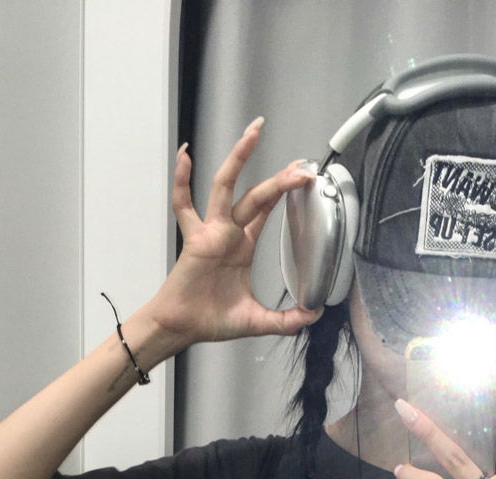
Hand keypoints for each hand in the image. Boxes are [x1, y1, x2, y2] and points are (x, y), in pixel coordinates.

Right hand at [147, 118, 322, 345]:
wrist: (183, 328)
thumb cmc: (212, 321)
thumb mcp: (258, 321)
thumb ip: (286, 319)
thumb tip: (314, 315)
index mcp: (242, 246)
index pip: (266, 210)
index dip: (283, 191)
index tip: (303, 175)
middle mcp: (228, 233)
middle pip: (255, 195)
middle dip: (278, 178)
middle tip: (301, 163)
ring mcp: (211, 232)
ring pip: (224, 186)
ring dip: (238, 159)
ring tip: (253, 133)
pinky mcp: (195, 239)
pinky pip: (184, 205)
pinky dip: (181, 179)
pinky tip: (185, 154)